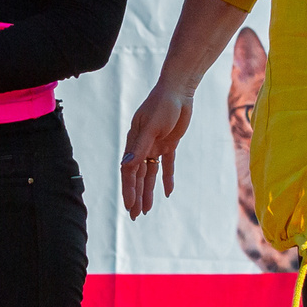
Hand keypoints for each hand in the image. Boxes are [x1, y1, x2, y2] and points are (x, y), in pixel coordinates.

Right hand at [120, 86, 193, 218]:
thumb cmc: (162, 104)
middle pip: (137, 176)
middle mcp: (142, 146)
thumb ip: (140, 147)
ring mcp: (155, 145)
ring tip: (147, 210)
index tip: (130, 206)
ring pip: (150, 173)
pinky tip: (168, 192)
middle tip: (134, 216)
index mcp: (134, 142)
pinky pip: (167, 165)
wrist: (179, 90)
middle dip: (135, 196)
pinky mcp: (169, 143)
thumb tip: (127, 166)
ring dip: (148, 191)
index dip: (128, 189)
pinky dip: (167, 178)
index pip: (128, 171)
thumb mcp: (151, 126)